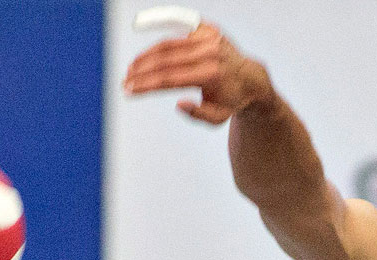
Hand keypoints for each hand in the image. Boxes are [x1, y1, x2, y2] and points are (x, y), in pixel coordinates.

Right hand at [123, 22, 271, 123]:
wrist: (250, 78)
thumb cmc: (231, 100)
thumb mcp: (219, 117)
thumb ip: (199, 115)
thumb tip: (178, 105)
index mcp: (211, 75)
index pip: (170, 79)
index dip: (147, 85)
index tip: (129, 90)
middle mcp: (210, 53)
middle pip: (165, 60)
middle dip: (141, 71)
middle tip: (125, 81)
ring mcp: (209, 38)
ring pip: (168, 44)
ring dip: (146, 55)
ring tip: (132, 68)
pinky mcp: (207, 29)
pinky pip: (178, 25)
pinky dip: (158, 25)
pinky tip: (139, 26)